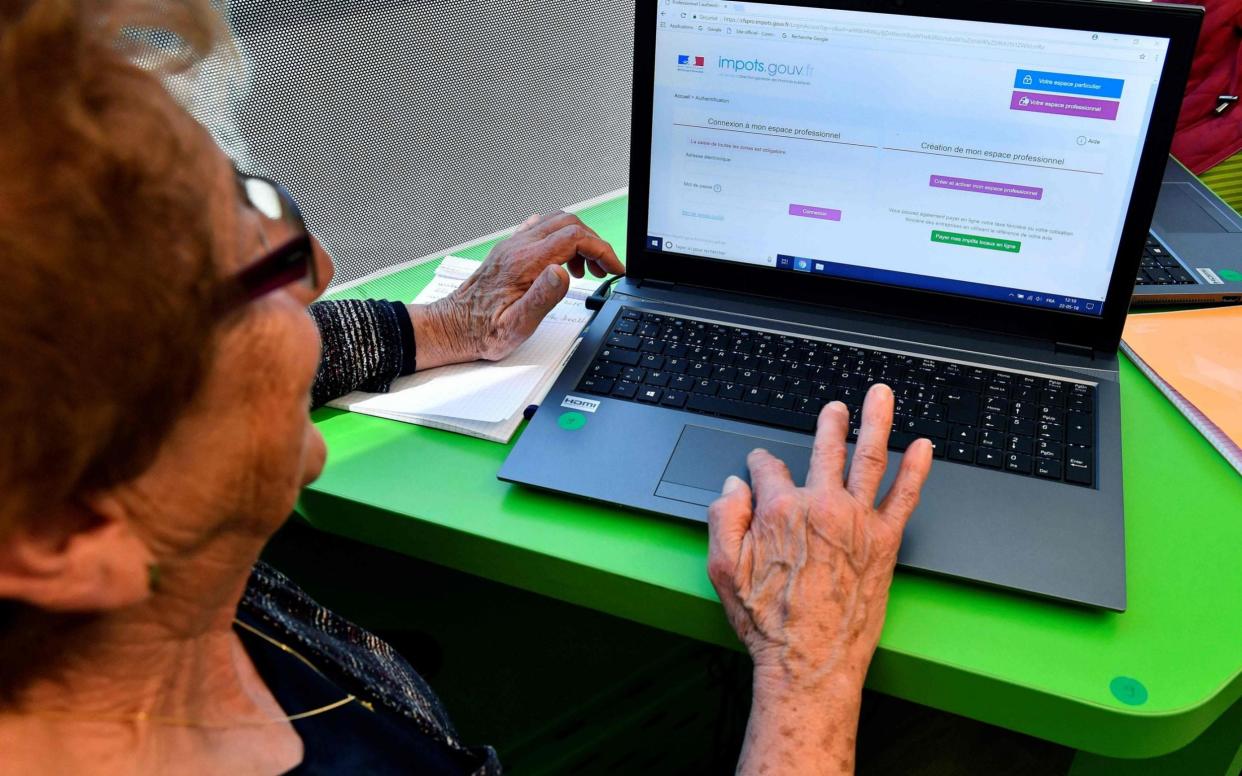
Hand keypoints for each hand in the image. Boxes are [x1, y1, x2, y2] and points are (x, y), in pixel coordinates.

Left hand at [407, 211, 622, 368]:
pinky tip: (562, 262)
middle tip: (604, 270)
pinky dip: (560, 239)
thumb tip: (562, 273)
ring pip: (556, 223)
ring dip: (578, 241)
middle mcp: (517, 247)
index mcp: (524, 263)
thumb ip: (541, 298)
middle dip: (594, 243)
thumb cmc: (481, 332)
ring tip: (585, 271)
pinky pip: (540, 230)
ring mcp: (512, 246)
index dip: (601, 249)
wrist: (452, 327)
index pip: (574, 238)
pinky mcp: (509, 251)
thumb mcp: (515, 326)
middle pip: (568, 224)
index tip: (614, 267)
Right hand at [708, 384, 932, 692]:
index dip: (760, 465)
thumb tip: (732, 487)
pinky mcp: (885, 542)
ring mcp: (857, 521)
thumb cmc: (768, 623)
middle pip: (825, 450)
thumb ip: (723, 519)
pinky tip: (924, 448)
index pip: (769, 469)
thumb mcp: (722, 570)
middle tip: (835, 408)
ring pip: (870, 457)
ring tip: (880, 397)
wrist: (810, 661)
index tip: (759, 466)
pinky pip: (907, 496)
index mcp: (778, 510)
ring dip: (875, 422)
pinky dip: (918, 468)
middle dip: (830, 424)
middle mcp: (821, 506)